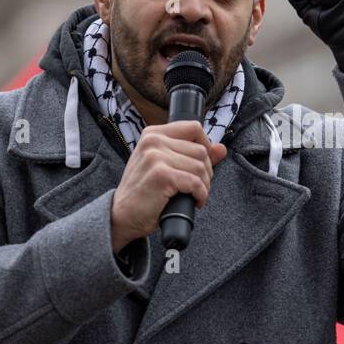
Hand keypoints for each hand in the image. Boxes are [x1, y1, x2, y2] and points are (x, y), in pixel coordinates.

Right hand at [110, 121, 226, 252]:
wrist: (122, 216)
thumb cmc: (144, 192)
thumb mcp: (167, 166)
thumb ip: (193, 155)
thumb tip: (221, 149)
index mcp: (153, 134)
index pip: (194, 128)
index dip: (206, 146)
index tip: (202, 165)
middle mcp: (153, 141)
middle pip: (201, 150)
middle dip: (206, 172)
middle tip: (196, 187)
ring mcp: (156, 157)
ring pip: (201, 166)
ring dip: (204, 185)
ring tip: (194, 194)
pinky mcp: (161, 175)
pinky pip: (195, 182)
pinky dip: (200, 195)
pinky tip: (194, 201)